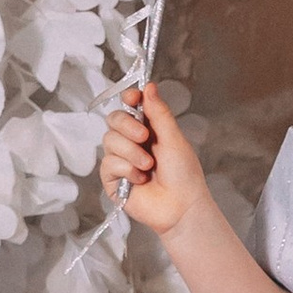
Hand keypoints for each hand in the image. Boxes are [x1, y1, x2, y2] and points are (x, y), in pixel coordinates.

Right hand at [102, 82, 208, 236]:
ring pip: (109, 141)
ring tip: (149, 166)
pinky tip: (140, 179)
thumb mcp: (173, 138)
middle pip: (114, 119)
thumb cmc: (184, 174)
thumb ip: (159, 113)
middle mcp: (132, 141)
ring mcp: (120, 159)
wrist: (181, 206)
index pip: (130, 106)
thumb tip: (149, 86)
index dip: (129, 99)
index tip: (133, 98)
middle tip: (145, 137)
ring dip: (132, 153)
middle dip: (127, 126)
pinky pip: (108, 163)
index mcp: (148, 128)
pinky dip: (127, 169)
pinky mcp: (112, 178)